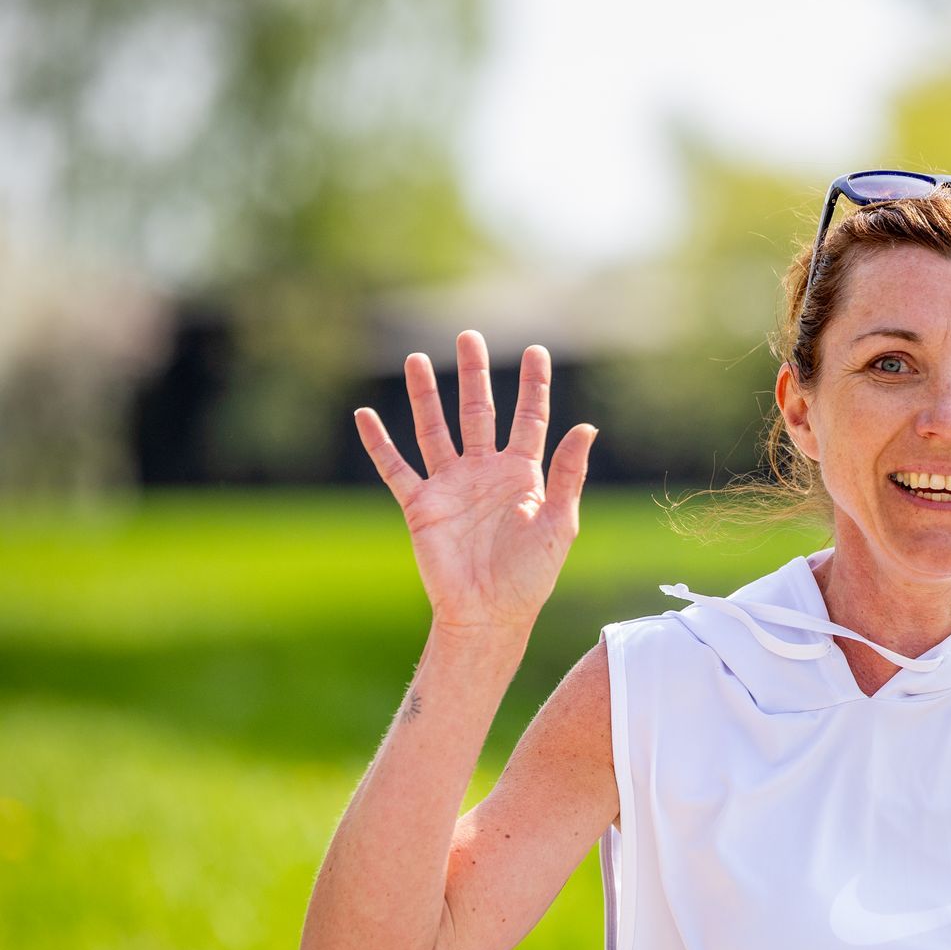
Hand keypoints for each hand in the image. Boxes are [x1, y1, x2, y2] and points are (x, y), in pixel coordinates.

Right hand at [354, 331, 597, 633]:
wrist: (490, 613)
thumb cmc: (531, 575)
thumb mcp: (559, 523)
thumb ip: (568, 474)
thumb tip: (586, 427)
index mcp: (523, 475)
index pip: (529, 419)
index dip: (533, 385)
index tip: (536, 350)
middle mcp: (485, 473)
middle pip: (478, 412)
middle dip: (474, 375)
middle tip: (469, 336)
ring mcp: (451, 486)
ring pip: (435, 430)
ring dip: (425, 396)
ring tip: (415, 359)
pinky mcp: (421, 506)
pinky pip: (396, 468)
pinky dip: (379, 443)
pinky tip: (364, 416)